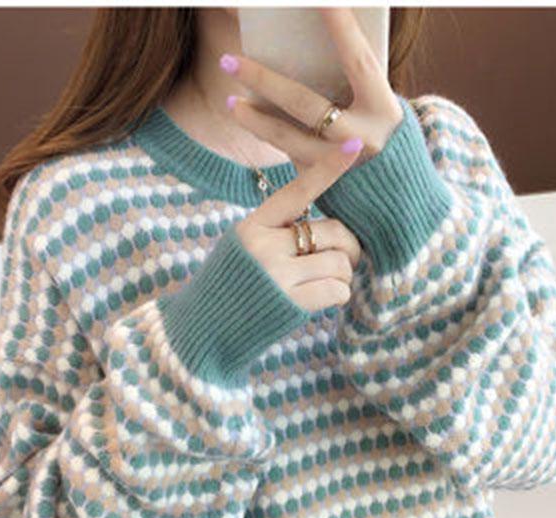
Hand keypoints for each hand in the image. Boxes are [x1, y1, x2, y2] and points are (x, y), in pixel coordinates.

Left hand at [220, 7, 404, 172]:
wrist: (397, 193)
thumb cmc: (385, 132)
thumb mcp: (378, 103)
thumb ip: (353, 80)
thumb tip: (310, 45)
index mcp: (383, 108)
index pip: (357, 60)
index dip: (340, 28)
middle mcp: (362, 138)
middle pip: (306, 105)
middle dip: (264, 81)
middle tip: (230, 61)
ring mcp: (341, 165)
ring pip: (289, 139)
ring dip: (255, 120)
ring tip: (230, 102)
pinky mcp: (325, 184)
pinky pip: (291, 155)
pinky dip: (271, 135)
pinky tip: (251, 120)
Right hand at [235, 140, 362, 313]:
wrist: (201, 332)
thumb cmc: (227, 290)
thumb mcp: (241, 248)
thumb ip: (275, 233)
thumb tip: (325, 228)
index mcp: (252, 225)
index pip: (296, 191)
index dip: (328, 170)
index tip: (354, 146)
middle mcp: (264, 245)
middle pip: (333, 231)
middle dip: (349, 248)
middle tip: (346, 261)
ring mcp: (277, 274)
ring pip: (339, 262)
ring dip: (343, 276)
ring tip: (328, 284)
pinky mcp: (289, 303)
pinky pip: (336, 290)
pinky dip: (339, 295)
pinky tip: (324, 301)